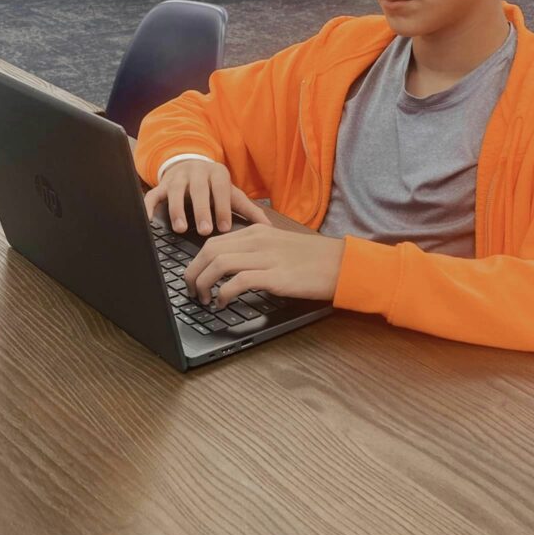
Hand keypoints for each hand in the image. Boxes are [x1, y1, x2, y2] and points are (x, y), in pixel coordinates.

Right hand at [143, 160, 270, 235]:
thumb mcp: (231, 194)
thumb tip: (268, 228)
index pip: (220, 189)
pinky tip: (149, 221)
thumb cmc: (214, 186)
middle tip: (204, 231)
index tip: (224, 227)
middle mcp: (196, 172)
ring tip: (180, 228)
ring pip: (175, 191)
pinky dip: (149, 207)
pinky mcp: (161, 184)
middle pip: (198, 190)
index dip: (222, 208)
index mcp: (217, 173)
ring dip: (177, 209)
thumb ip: (248, 210)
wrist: (190, 164)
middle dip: (201, 210)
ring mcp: (177, 178)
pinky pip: (152, 194)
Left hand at [183, 225, 345, 307]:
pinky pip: (239, 281)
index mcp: (257, 231)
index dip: (197, 261)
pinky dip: (224, 293)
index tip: (194, 277)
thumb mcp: (280, 247)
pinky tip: (223, 303)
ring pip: (218, 263)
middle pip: (209, 250)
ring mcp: (267, 257)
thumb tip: (230, 268)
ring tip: (203, 299)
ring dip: (204, 283)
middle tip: (191, 291)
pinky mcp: (276, 276)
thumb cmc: (314, 260)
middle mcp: (258, 240)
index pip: (214, 241)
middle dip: (192, 272)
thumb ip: (256, 251)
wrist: (343, 264)